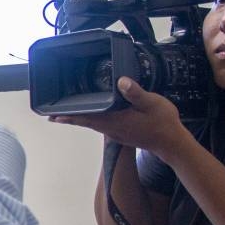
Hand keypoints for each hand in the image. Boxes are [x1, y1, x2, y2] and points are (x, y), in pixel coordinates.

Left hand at [50, 78, 185, 157]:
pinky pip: (101, 126)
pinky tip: (93, 116)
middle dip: (69, 117)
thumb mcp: (152, 103)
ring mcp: (116, 133)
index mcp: (115, 120)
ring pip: (92, 124)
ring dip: (80, 119)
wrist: (172, 143)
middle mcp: (112, 129)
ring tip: (67, 115)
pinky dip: (92, 120)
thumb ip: (135, 93)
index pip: (87, 117)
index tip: (53, 116)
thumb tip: (121, 81)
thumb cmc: (163, 123)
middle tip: (52, 116)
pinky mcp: (121, 134)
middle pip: (85, 122)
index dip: (70, 116)